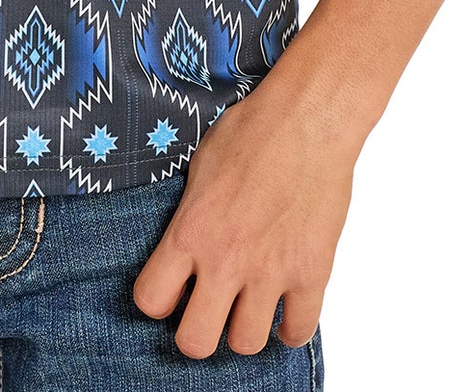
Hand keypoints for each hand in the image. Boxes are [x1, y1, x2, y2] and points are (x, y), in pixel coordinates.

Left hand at [131, 73, 357, 359]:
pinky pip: (298, 332)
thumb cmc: (252, 129)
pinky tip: (285, 309)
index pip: (151, 300)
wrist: (308, 118)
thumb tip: (185, 244)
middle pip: (196, 342)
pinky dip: (290, 329)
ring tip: (247, 308)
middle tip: (208, 312)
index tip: (171, 292)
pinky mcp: (311, 272)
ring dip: (244, 329)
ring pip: (246, 344)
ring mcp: (270, 271)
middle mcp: (225, 259)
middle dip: (197, 333)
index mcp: (189, 230)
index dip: (159, 301)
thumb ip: (189, 214)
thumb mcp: (199, 166)